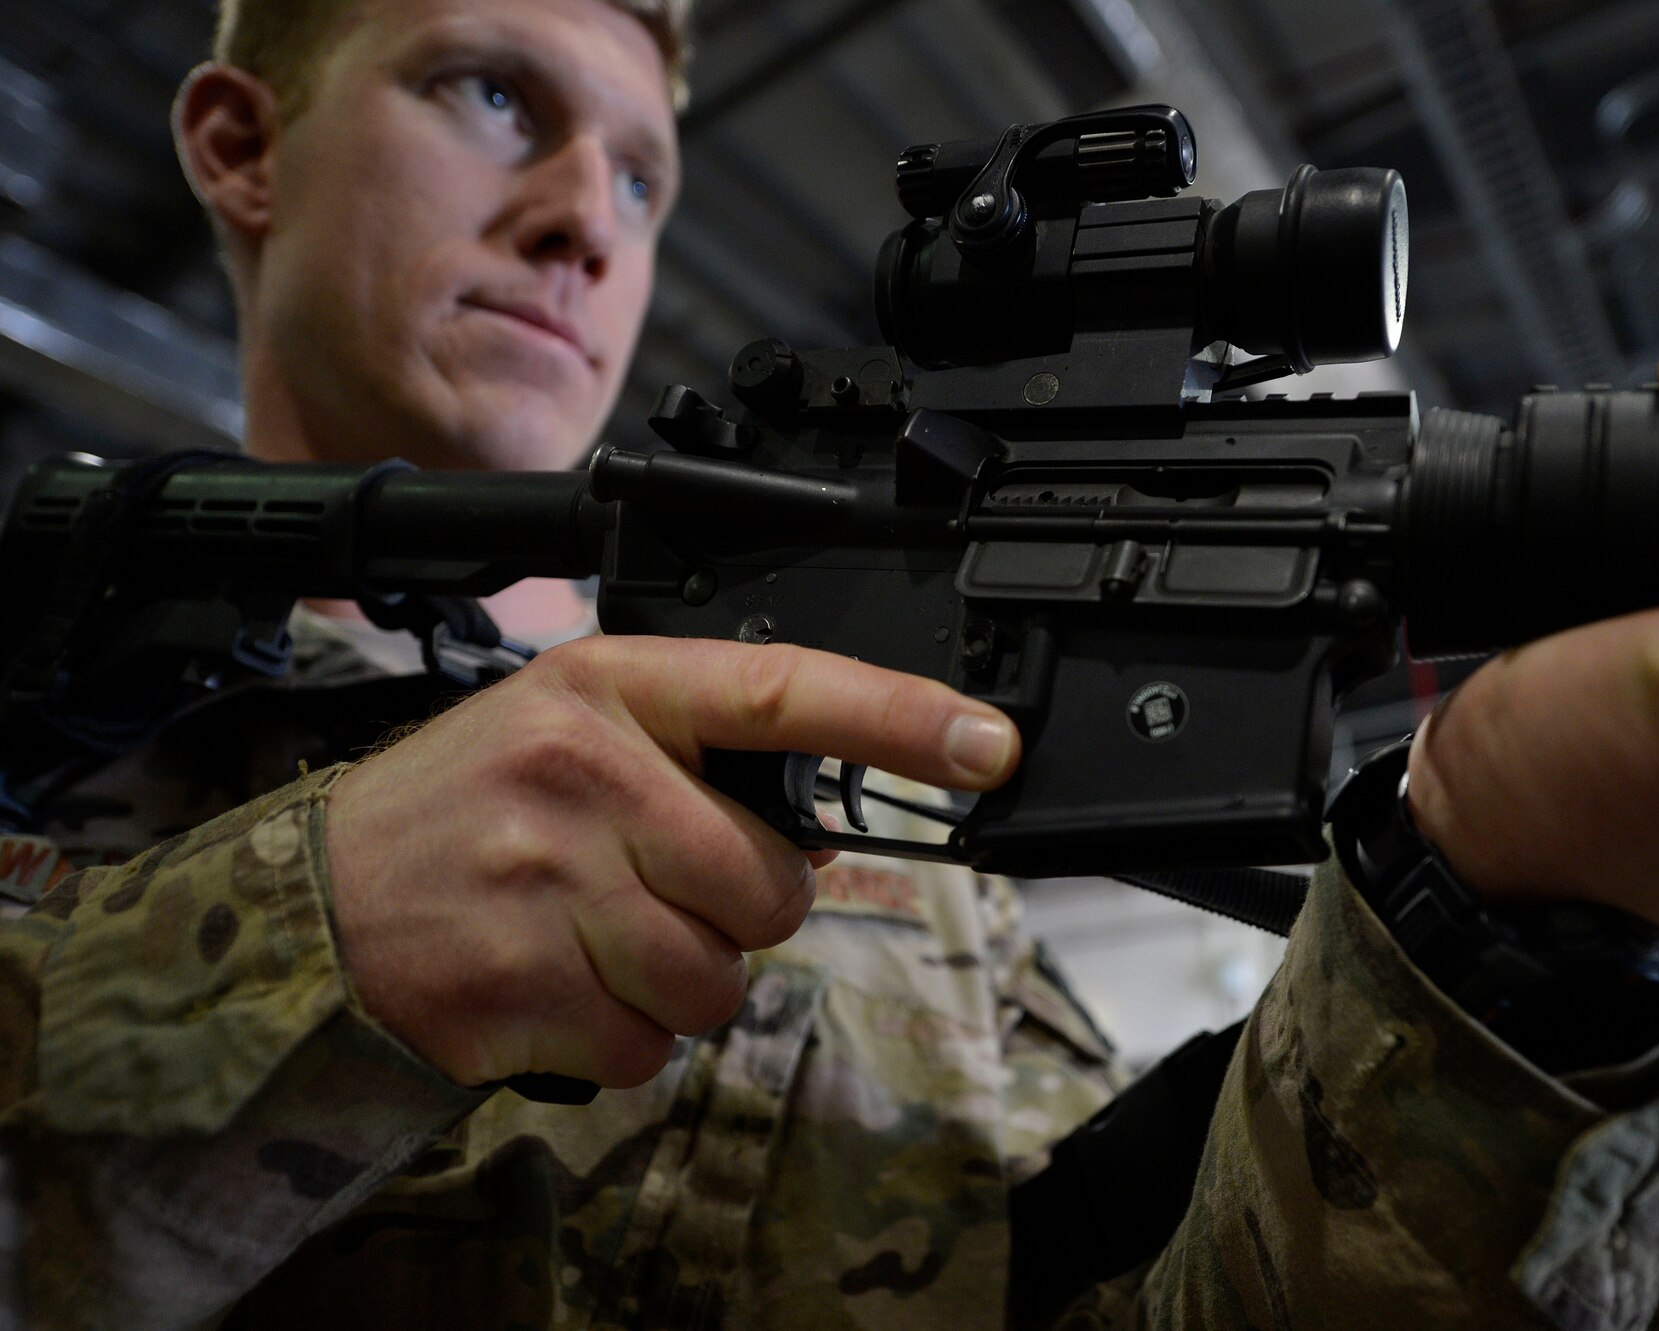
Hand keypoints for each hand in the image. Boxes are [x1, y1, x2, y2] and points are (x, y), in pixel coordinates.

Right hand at [324, 637, 1018, 1087]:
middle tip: (659, 887)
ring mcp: (548, 884)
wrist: (310, 902)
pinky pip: (650, 1047)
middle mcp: (583, 774)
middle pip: (771, 883)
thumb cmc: (466, 810)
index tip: (988, 744)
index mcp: (607, 691)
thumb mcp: (570, 726)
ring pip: (718, 979)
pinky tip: (558, 984)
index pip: (782, 690)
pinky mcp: (522, 987)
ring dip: (678, 981)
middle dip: (741, 910)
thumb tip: (837, 806)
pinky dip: (622, 1037)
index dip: (899, 720)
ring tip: (595, 936)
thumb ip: (695, 746)